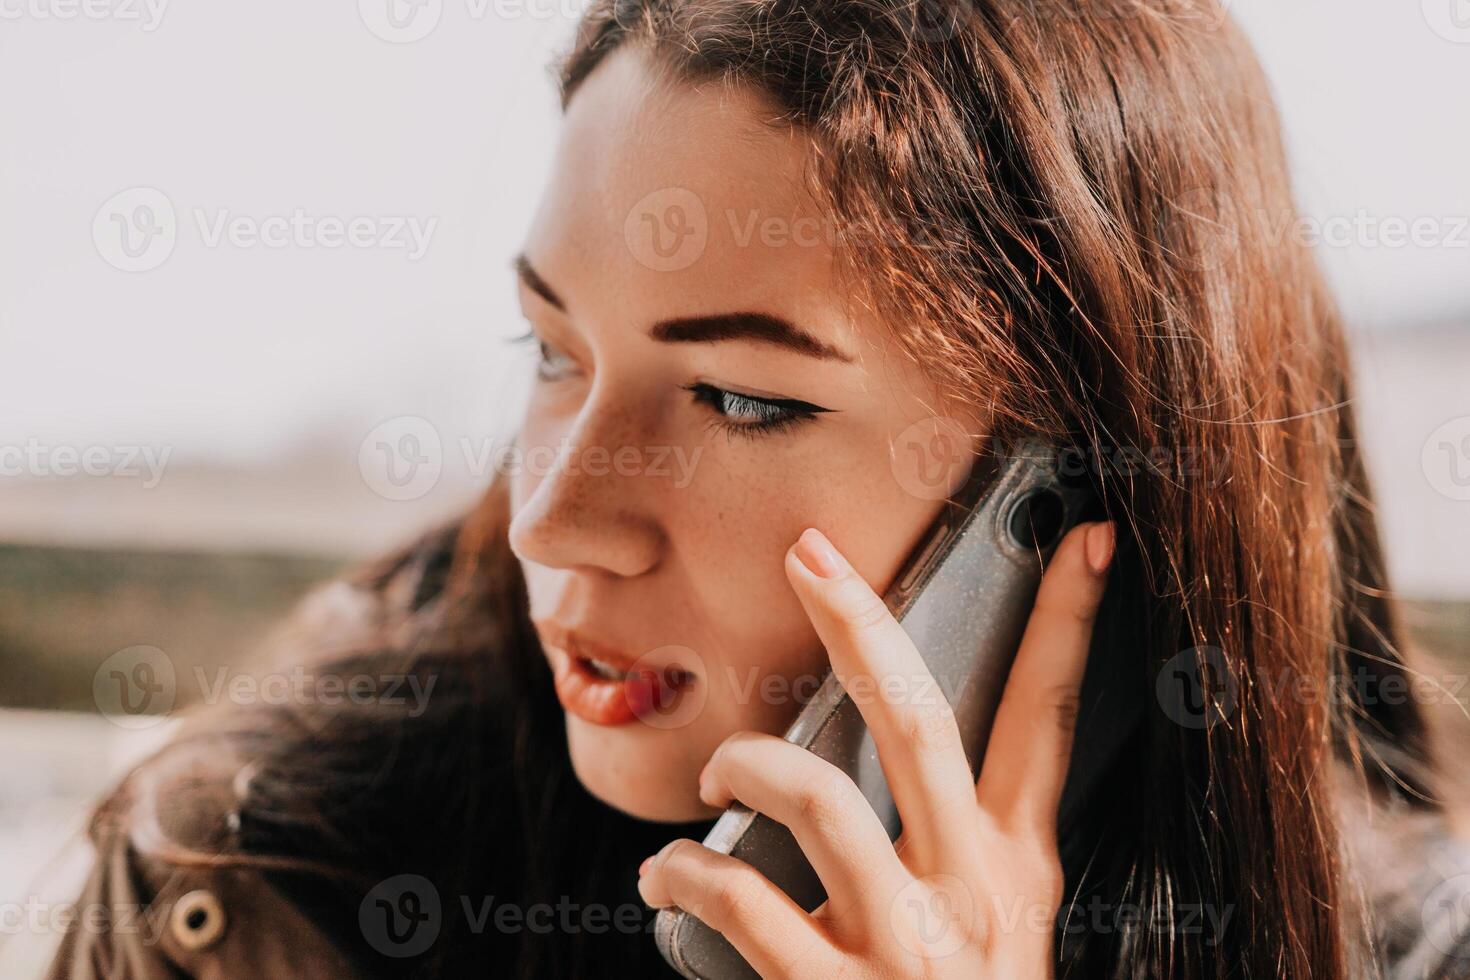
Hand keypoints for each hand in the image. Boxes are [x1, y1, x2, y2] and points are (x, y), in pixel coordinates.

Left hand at [637, 520, 1114, 978]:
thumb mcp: (989, 934)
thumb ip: (949, 854)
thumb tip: (852, 758)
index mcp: (1018, 868)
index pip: (1052, 721)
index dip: (1068, 625)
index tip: (1082, 535)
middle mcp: (973, 898)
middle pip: (919, 723)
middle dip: (862, 623)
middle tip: (807, 553)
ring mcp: (908, 953)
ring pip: (818, 797)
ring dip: (745, 762)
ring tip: (709, 778)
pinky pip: (743, 900)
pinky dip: (687, 869)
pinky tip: (663, 871)